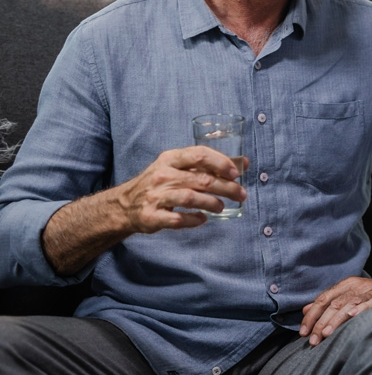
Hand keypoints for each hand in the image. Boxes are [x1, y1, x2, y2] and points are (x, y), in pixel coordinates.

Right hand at [117, 146, 246, 233]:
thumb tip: (243, 163)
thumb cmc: (159, 184)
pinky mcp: (152, 216)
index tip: (236, 173)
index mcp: (170, 159)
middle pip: (201, 179)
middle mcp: (162, 175)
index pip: (199, 154)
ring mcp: (156, 196)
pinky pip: (178, 220)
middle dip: (227, 187)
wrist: (124, 205)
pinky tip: (203, 219)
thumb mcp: (176, 167)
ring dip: (212, 203)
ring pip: (191, 198)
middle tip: (241, 194)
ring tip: (221, 207)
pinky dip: (195, 220)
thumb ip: (206, 166)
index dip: (221, 163)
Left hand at [300, 276, 371, 345]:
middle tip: (313, 340)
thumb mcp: (353, 296)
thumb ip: (330, 302)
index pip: (324, 299)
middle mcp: (358, 286)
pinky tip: (352, 317)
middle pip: (334, 303)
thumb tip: (306, 309)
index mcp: (348, 285)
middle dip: (321, 323)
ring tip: (326, 334)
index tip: (303, 332)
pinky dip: (361, 309)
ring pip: (349, 304)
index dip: (312, 316)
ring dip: (336, 320)